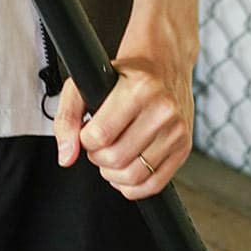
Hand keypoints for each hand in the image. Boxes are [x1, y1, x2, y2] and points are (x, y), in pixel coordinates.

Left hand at [53, 22, 195, 198]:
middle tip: (98, 144)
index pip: (100, 135)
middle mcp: (163, 109)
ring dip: (113, 173)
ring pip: (134, 176)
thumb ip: (68, 117)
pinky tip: (125, 169)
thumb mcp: (88, 82)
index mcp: (139, 89)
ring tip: (110, 155)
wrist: (164, 64)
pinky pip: (154, 184)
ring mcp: (177, 130)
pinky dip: (133, 186)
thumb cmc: (125, 74)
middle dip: (97, 157)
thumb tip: (67, 155)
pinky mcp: (184, 147)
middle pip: (116, 158)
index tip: (88, 132)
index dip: (85, 140)